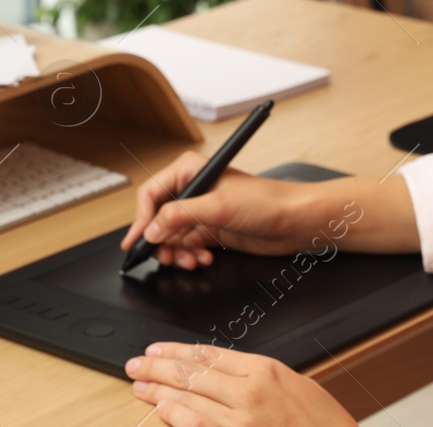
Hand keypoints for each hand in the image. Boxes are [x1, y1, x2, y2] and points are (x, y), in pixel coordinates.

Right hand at [121, 151, 327, 268]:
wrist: (295, 221)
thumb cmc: (267, 201)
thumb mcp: (218, 207)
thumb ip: (180, 217)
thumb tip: (151, 230)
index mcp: (190, 170)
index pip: (151, 194)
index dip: (142, 219)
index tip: (137, 242)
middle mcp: (192, 189)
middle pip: (157, 219)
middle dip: (161, 241)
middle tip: (166, 257)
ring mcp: (200, 211)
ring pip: (170, 237)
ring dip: (176, 252)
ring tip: (190, 260)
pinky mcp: (209, 230)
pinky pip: (186, 246)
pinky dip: (189, 256)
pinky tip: (203, 258)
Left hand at [126, 342, 357, 426]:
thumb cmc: (320, 420)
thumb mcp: (290, 383)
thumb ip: (252, 375)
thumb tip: (214, 371)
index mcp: (264, 370)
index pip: (207, 354)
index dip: (176, 350)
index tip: (156, 349)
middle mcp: (250, 393)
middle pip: (193, 373)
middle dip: (159, 367)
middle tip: (136, 364)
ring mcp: (243, 421)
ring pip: (191, 399)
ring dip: (160, 391)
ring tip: (140, 384)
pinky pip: (202, 426)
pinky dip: (179, 417)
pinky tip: (163, 410)